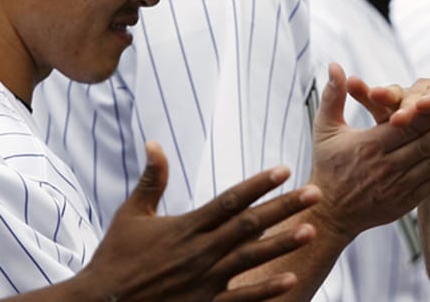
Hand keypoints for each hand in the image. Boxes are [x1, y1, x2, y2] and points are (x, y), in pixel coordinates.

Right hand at [74, 141, 319, 301]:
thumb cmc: (114, 259)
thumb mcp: (131, 215)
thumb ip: (151, 180)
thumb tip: (154, 142)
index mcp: (185, 227)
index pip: (229, 200)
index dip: (258, 184)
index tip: (284, 169)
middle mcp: (198, 251)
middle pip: (248, 225)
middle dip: (283, 208)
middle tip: (314, 193)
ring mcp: (202, 280)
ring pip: (249, 259)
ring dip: (281, 244)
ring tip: (309, 230)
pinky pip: (238, 298)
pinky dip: (264, 290)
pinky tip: (290, 280)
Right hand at [311, 63, 429, 240]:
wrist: (329, 215)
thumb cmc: (327, 167)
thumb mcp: (325, 130)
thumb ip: (333, 97)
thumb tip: (336, 65)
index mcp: (369, 145)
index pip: (408, 125)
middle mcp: (385, 166)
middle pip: (427, 143)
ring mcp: (396, 186)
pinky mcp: (404, 202)